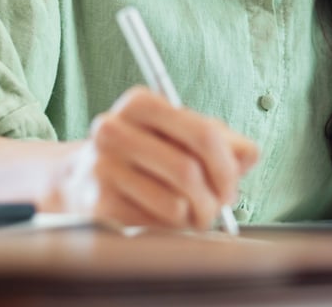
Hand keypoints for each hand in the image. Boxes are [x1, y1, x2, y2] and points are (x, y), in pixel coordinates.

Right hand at [57, 87, 258, 229]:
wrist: (82, 180)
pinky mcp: (98, 204)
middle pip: (188, 170)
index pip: (203, 133)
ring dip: (194, 216)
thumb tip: (250, 154)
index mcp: (139, 103)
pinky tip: (164, 218)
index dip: (226, 165)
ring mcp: (101, 168)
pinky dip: (170, 228)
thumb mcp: (181, 136)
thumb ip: (222, 141)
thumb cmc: (144, 155)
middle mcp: (113, 130)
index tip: (232, 183)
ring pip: (174, 203)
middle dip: (214, 196)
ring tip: (191, 212)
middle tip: (219, 206)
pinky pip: (155, 225)